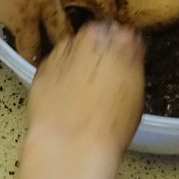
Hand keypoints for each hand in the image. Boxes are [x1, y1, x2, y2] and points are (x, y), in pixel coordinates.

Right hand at [0, 0, 115, 62]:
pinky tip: (30, 58)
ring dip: (66, 47)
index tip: (107, 5)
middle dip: (104, 19)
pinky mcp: (21, 19)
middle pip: (100, 0)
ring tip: (65, 58)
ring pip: (69, 34)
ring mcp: (43, 1)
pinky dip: (31, 55)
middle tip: (99, 34)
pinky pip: (33, 47)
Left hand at [26, 20, 143, 152]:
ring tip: (80, 83)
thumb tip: (129, 59)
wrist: (72, 145)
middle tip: (100, 69)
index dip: (123, 47)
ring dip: (77, 56)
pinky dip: (58, 71)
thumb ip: (131, 69)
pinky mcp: (43, 65)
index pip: (126, 34)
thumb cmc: (111, 129)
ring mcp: (66, 51)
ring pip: (73, 44)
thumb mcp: (135, 97)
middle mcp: (94, 40)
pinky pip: (54, 61)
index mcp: (124, 44)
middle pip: (98, 33)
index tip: (122, 58)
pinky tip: (63, 91)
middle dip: (99, 47)